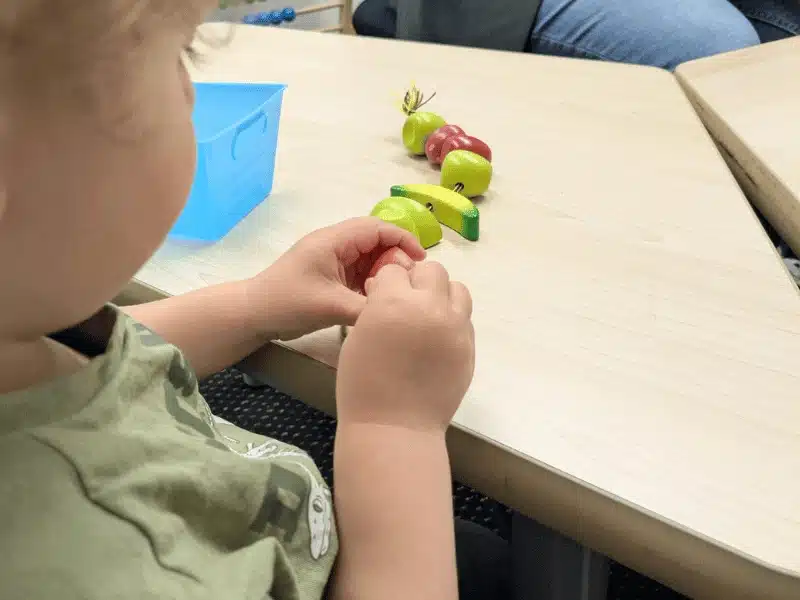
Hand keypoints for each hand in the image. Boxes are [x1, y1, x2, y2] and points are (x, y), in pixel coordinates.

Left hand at [248, 217, 425, 340]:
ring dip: (385, 271)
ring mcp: (333, 260)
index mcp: (334, 240)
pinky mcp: (331, 277)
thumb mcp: (330, 307)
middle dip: (396, 257)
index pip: (377, 228)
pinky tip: (380, 300)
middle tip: (408, 282)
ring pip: (370, 258)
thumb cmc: (288, 302)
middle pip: (377, 241)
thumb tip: (398, 315)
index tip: (422, 260)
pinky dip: (373, 283)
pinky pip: (360, 273)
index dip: (403, 239)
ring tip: (397, 292)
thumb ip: (366, 309)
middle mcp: (335, 245)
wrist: (254, 315)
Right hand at [336, 261, 474, 432]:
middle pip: (432, 271)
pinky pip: (464, 318)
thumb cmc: (363, 385)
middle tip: (405, 305)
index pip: (394, 271)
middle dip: (416, 282)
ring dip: (441, 296)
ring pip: (457, 289)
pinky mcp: (469, 346)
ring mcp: (455, 327)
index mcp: (393, 302)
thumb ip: (377, 307)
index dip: (386, 284)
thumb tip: (387, 291)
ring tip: (427, 317)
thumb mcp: (358, 336)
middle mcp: (429, 307)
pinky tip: (436, 340)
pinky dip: (451, 321)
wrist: (394, 427)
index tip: (381, 299)